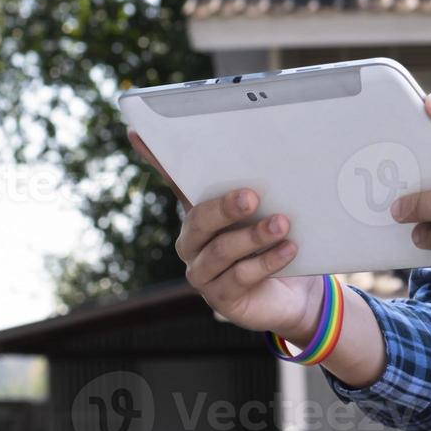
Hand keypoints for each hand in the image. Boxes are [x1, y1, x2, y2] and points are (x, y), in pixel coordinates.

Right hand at [127, 129, 323, 337]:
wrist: (293, 293)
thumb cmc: (274, 243)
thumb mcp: (268, 213)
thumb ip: (261, 189)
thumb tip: (273, 151)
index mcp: (199, 214)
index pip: (175, 181)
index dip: (155, 158)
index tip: (137, 130)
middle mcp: (192, 242)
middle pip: (200, 220)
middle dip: (225, 207)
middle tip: (252, 196)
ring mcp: (202, 273)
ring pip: (222, 250)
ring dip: (254, 235)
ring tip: (282, 224)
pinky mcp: (221, 299)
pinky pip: (241, 277)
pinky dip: (266, 261)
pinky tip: (288, 249)